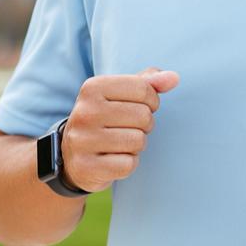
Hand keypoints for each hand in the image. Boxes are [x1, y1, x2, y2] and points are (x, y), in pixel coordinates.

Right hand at [62, 66, 178, 192]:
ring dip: (137, 145)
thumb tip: (174, 78)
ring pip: (137, 141)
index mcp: (92, 87)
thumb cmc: (105, 119)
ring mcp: (82, 140)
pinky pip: (128, 164)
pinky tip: (114, 159)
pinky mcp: (86, 166)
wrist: (72, 155)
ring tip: (121, 143)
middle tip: (129, 128)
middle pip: (143, 116)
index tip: (139, 107)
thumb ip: (148, 82)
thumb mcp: (121, 95)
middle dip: (145, 125)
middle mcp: (84, 112)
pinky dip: (128, 164)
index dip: (151, 101)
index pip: (143, 89)